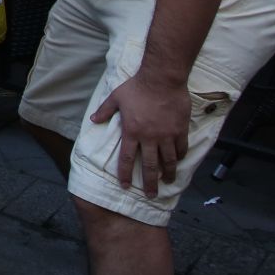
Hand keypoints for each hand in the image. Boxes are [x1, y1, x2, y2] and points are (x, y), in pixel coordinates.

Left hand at [88, 71, 191, 197]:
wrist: (162, 78)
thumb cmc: (137, 87)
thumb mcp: (116, 97)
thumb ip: (105, 110)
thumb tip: (93, 119)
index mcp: (132, 132)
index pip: (126, 159)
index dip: (125, 174)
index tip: (126, 186)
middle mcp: (149, 137)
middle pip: (150, 166)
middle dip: (150, 183)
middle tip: (151, 195)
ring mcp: (166, 135)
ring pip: (168, 161)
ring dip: (168, 174)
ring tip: (168, 182)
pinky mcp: (180, 130)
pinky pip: (181, 148)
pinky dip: (180, 156)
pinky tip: (179, 161)